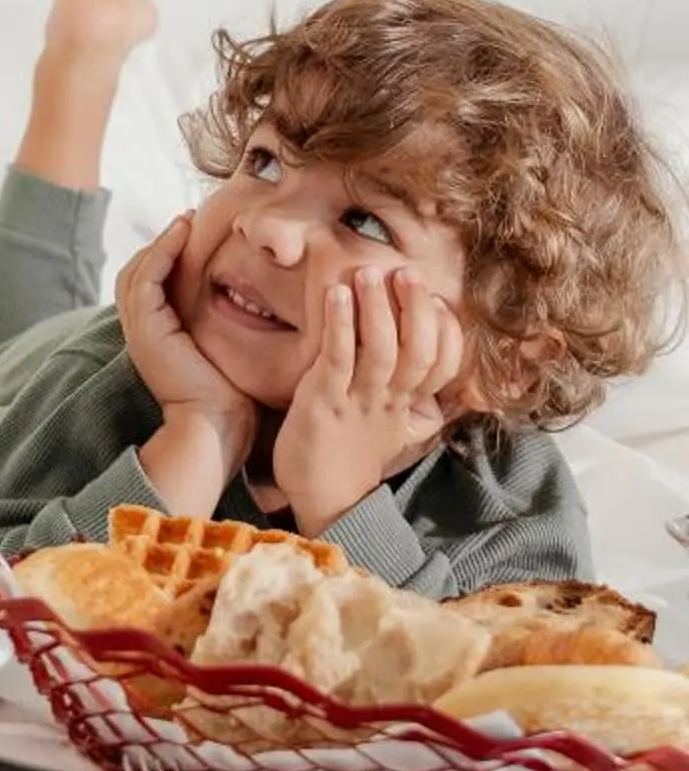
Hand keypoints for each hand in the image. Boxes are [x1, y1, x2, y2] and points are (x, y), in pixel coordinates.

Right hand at [116, 217, 255, 502]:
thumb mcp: (225, 357)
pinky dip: (162, 252)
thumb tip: (254, 310)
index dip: (166, 260)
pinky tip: (183, 234)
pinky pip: (147, 277)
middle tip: (186, 221)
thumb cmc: (230, 402)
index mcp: (157, 341)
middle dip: (160, 245)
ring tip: (185, 222)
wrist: (215, 430)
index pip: (149, 288)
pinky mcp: (148, 328)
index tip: (192, 237)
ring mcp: (140, 331)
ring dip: (161, 242)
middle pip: (136, 274)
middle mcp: (142, 333)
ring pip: (139, 270)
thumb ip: (226, 333)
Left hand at [272, 267, 462, 535]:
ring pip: (381, 352)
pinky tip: (335, 294)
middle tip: (406, 272)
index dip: (447, 332)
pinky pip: (337, 360)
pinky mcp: (324, 403)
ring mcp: (358, 402)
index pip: (443, 366)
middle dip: (414, 310)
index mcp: (406, 403)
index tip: (440, 300)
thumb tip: (430, 368)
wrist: (322, 498)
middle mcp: (389, 401)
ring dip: (375, 309)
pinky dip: (339, 326)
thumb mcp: (391, 424)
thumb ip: (410, 395)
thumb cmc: (351, 452)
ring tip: (368, 273)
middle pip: (417, 353)